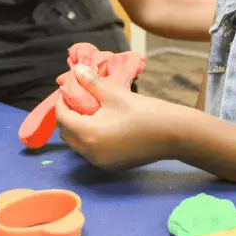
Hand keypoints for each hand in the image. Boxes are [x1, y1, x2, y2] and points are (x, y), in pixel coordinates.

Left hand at [55, 64, 183, 169]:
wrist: (174, 135)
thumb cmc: (145, 112)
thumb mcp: (115, 94)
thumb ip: (91, 83)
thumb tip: (76, 70)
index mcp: (89, 134)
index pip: (62, 118)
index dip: (61, 101)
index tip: (68, 89)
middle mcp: (91, 153)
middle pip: (66, 133)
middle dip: (67, 115)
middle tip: (77, 98)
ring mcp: (101, 162)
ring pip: (77, 144)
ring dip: (77, 127)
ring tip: (89, 110)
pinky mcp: (111, 165)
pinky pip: (90, 151)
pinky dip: (89, 138)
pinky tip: (101, 124)